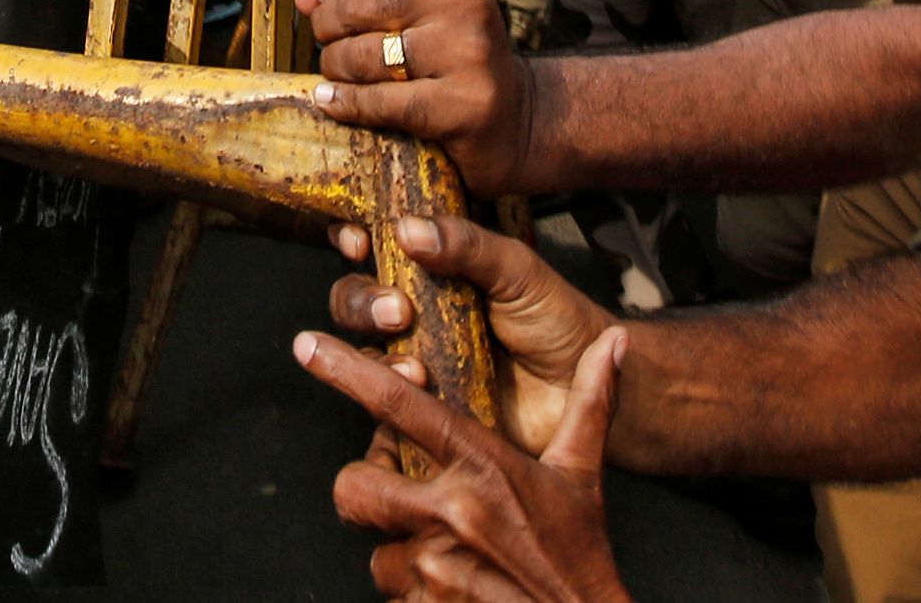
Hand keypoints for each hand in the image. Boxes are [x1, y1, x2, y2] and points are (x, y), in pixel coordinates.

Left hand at [296, 323, 632, 602]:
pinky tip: (457, 594)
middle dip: (363, 492)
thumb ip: (591, 406)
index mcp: (484, 468)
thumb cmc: (581, 560)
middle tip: (395, 498)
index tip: (306, 346)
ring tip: (452, 560)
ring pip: (376, 551)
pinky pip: (394, 598)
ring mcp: (435, 568)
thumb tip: (614, 343)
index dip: (347, 371)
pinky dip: (417, 597)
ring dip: (403, 555)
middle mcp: (451, 514)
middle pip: (354, 487)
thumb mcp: (582, 479)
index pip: (401, 406)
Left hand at [298, 0, 540, 194]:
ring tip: (335, 72)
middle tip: (325, 39)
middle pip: (365, 3)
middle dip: (328, 23)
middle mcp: (467, 0)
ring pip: (366, 54)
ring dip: (335, 65)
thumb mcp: (422, 9)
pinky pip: (381, 100)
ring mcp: (469, 52)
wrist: (517, 118)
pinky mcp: (464, 104)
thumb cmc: (454, 54)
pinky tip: (332, 102)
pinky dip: (347, 102)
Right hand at [327, 213, 614, 461]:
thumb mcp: (519, 271)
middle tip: (398, 310)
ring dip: (377, 349)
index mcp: (435, 267)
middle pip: (355, 297)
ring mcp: (417, 356)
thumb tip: (408, 230)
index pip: (378, 246)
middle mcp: (417, 309)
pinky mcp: (422, 402)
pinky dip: (393, 388)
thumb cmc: (557, 320)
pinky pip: (386, 397)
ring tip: (415, 363)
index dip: (355, 239)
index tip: (358, 240)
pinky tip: (421, 384)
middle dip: (362, 300)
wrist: (586, 389)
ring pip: (365, 346)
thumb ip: (469, 246)